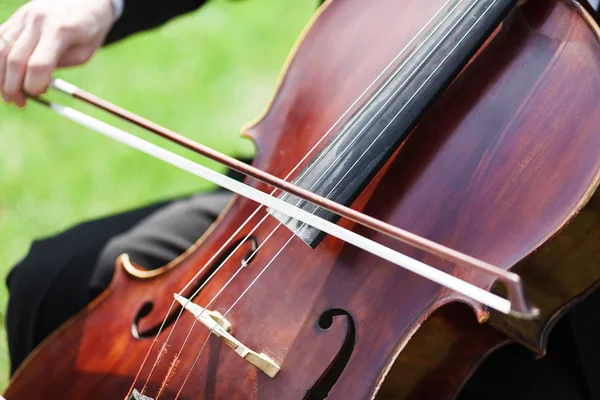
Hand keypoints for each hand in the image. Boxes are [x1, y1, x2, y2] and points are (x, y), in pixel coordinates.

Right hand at [0, 0, 115, 106]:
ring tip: (7, 93)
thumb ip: (62, 65)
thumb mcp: (86, 51)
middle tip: (17, 102)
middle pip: (15, 59)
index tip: (37, 95)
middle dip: (12, 85)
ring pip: (0, 48)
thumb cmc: (90, 27)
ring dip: (0, 75)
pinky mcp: (16, 16)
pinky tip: (3, 74)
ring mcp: (23, 16)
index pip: (39, 64)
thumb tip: (37, 83)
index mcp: (60, 30)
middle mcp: (37, 21)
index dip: (34, 84)